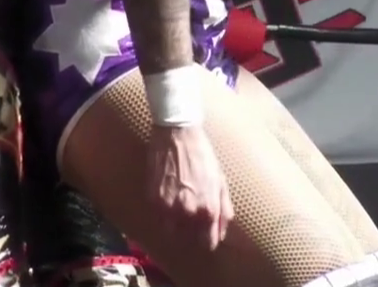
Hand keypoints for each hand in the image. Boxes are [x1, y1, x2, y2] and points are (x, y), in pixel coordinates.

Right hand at [146, 124, 232, 248]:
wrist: (177, 134)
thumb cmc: (202, 156)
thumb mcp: (221, 182)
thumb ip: (224, 211)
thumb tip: (222, 233)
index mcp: (208, 210)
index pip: (208, 243)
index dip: (207, 239)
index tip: (205, 234)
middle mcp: (188, 213)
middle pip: (188, 240)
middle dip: (191, 232)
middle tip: (192, 216)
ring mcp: (168, 208)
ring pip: (171, 232)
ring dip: (175, 225)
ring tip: (179, 209)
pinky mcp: (153, 200)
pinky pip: (158, 218)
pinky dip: (163, 213)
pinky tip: (168, 198)